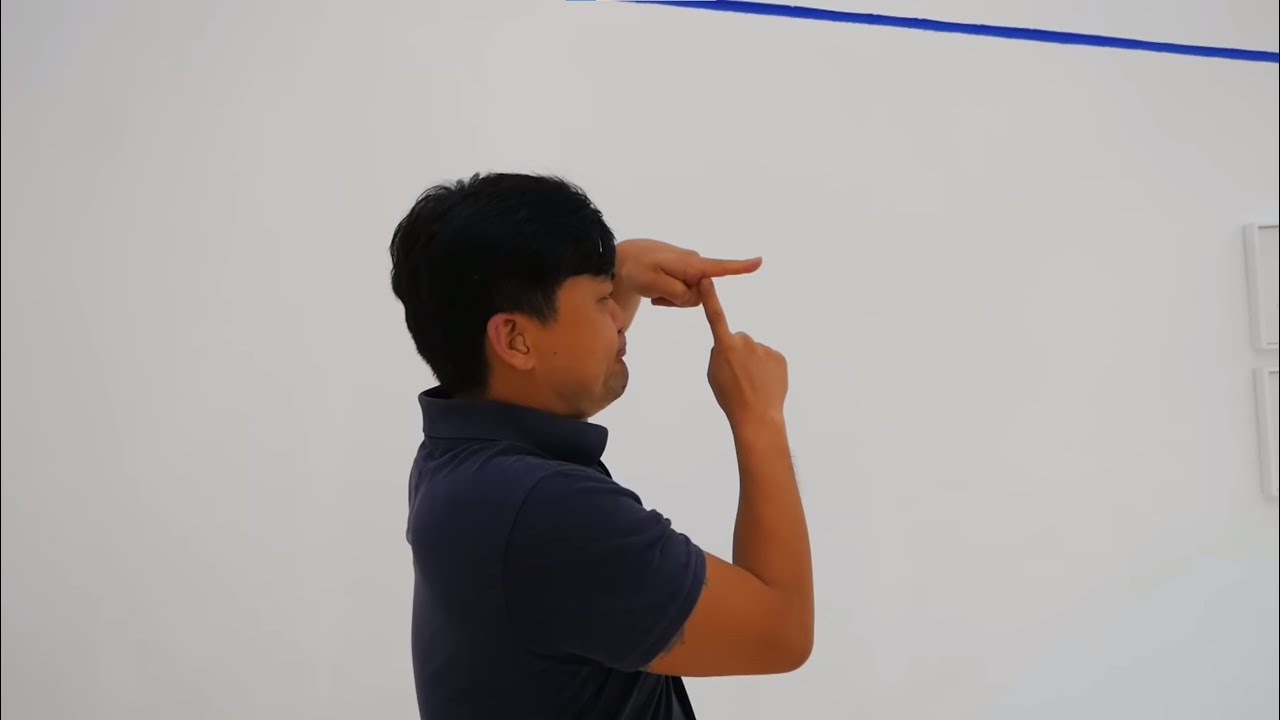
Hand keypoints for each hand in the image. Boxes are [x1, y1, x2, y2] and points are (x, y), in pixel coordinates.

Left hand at [615, 239, 760, 307]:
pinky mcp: (684, 272)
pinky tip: (655, 290)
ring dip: (673, 298)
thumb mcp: (654, 284)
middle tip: (656, 293)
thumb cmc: (635, 269)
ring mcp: (689, 267)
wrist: (621, 259)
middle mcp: (694, 263)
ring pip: (691, 296)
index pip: (720, 267)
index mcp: (690, 264)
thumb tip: (695, 296)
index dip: (740, 267)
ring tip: (654, 290)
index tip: (759, 261)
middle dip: (680, 299)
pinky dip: (670, 295)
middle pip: (700, 294)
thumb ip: (678, 293)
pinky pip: (683, 292)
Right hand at [700, 278, 787, 422]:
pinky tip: (764, 384)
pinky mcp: (779, 357)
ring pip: (754, 351)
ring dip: (753, 363)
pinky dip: (766, 369)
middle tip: (738, 376)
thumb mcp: (713, 375)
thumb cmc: (730, 398)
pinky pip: (769, 359)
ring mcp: (764, 348)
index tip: (707, 279)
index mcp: (725, 346)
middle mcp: (745, 342)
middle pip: (738, 340)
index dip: (710, 298)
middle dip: (737, 353)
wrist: (757, 416)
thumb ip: (718, 354)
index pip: (716, 316)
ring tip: (752, 384)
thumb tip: (729, 346)